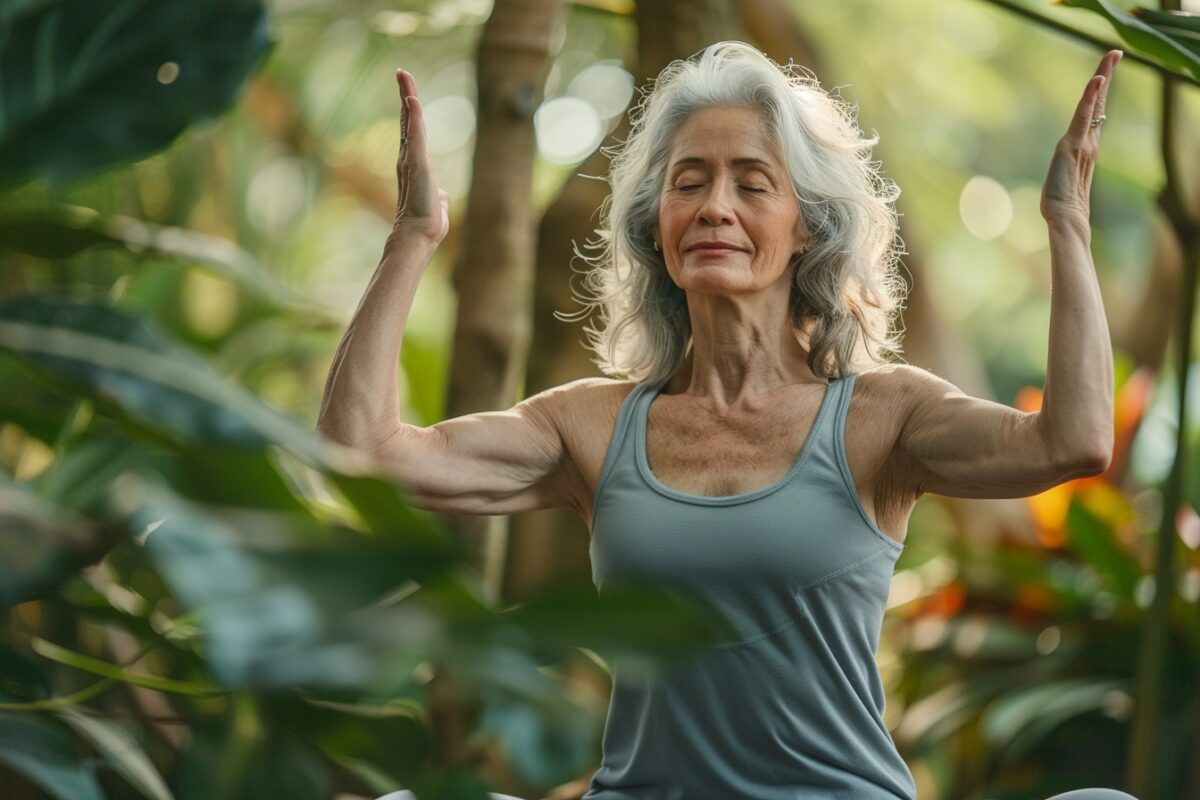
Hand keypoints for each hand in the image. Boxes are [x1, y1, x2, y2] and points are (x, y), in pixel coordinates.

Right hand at [391, 69, 449, 245]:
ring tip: (403, 74)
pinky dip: (413, 116)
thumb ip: (440, 198)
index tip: (408, 96)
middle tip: (402, 73)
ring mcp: (411, 160)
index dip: (410, 114)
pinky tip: (412, 98)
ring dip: (408, 96)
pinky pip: (415, 134)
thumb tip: (443, 196)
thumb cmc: (426, 226)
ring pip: (409, 121)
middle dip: (405, 96)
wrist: (419, 236)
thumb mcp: (437, 206)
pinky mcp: (417, 164)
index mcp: (414, 167)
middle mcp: (408, 159)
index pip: (412, 134)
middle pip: (407, 121)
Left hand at [1040, 49, 1121, 227]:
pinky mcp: (1073, 145)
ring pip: (1094, 104)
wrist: (1066, 219)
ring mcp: (1083, 142)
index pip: (1094, 115)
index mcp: (1086, 148)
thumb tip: (1061, 182)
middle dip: (1105, 76)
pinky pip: (1083, 116)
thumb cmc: (1061, 207)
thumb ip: (1065, 175)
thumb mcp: (1062, 183)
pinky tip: (1097, 80)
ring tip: (1112, 55)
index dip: (1099, 94)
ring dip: (1102, 77)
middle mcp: (1089, 142)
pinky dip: (1091, 97)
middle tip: (1115, 53)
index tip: (1104, 74)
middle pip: (1099, 103)